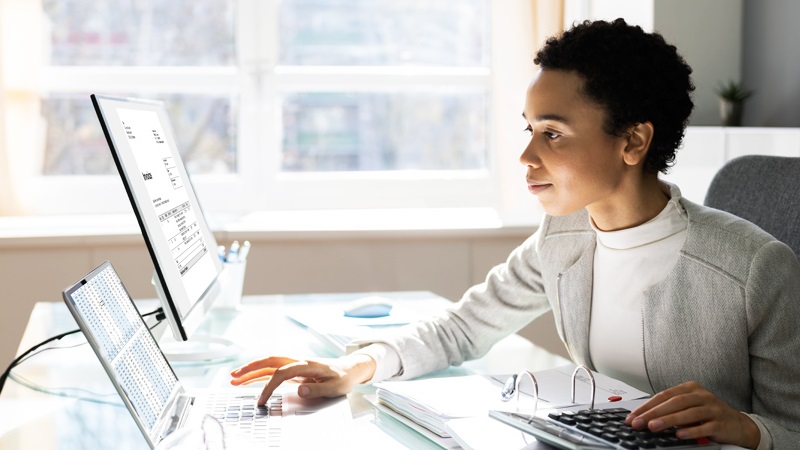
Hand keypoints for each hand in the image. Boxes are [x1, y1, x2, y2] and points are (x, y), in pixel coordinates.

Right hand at [230, 354, 376, 405]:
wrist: (349, 369)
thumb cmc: (342, 378)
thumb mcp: (335, 386)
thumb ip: (317, 389)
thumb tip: (299, 391)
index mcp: (307, 364)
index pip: (282, 373)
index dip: (269, 386)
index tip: (261, 400)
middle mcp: (298, 361)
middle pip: (270, 361)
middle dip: (251, 368)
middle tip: (234, 377)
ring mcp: (295, 365)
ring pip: (269, 364)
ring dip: (251, 370)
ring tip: (233, 378)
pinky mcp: (293, 370)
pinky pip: (273, 371)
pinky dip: (259, 374)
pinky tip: (248, 380)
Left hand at [626, 381, 759, 447]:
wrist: (738, 425)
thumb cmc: (708, 415)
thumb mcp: (688, 407)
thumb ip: (670, 410)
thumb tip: (645, 418)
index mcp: (690, 388)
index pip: (664, 395)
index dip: (647, 406)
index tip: (633, 416)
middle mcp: (701, 395)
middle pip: (673, 402)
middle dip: (653, 413)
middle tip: (638, 422)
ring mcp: (712, 408)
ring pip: (687, 413)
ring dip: (668, 420)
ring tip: (653, 427)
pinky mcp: (720, 422)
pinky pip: (703, 426)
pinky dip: (690, 431)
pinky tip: (679, 435)